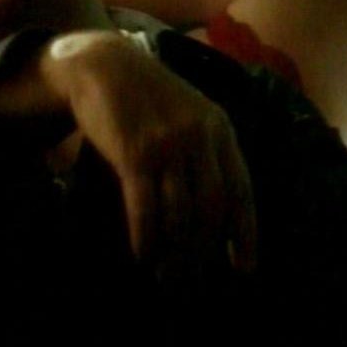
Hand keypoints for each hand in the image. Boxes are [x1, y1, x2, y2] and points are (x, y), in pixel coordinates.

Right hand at [42, 32, 257, 277]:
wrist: (103, 65)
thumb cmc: (148, 98)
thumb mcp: (189, 114)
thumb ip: (207, 152)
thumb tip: (217, 214)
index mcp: (220, 129)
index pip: (241, 191)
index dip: (244, 234)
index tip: (242, 268)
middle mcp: (199, 137)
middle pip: (210, 210)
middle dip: (203, 253)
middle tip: (191, 282)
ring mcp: (167, 144)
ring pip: (179, 214)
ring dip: (173, 254)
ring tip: (166, 276)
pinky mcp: (134, 152)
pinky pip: (145, 207)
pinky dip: (145, 238)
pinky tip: (142, 256)